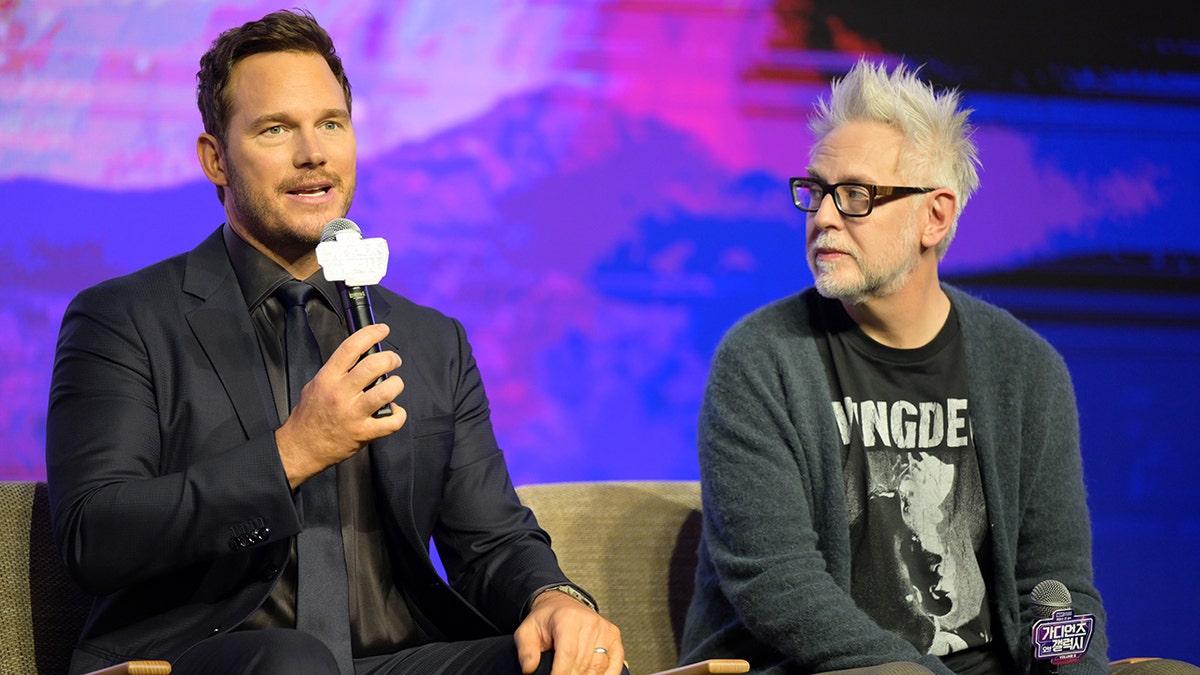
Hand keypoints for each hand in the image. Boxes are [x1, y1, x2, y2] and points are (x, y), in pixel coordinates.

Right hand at [276, 323, 406, 487]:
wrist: (300, 448)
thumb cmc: (308, 416)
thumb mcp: (315, 385)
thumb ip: (335, 372)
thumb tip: (358, 356)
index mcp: (327, 378)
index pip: (350, 348)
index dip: (370, 334)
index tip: (382, 330)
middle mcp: (340, 394)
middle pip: (373, 366)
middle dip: (390, 358)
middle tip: (394, 360)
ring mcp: (353, 414)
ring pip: (386, 391)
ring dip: (396, 384)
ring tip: (395, 384)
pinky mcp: (363, 433)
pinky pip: (391, 422)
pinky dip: (399, 415)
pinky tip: (394, 411)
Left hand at [515, 590, 624, 674]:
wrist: (562, 605)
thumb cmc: (547, 620)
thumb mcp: (527, 631)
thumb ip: (526, 651)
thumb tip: (530, 669)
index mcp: (567, 619)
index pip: (568, 653)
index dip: (561, 673)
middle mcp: (590, 622)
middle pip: (583, 663)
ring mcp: (605, 629)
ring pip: (599, 666)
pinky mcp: (614, 636)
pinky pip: (614, 663)